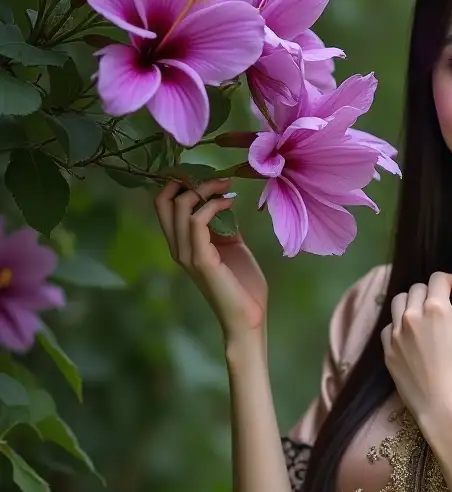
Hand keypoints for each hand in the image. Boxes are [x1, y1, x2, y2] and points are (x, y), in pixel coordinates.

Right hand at [153, 177, 267, 342]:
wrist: (249, 317)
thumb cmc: (243, 285)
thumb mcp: (233, 246)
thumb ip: (224, 226)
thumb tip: (224, 201)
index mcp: (182, 244)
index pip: (164, 205)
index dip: (179, 184)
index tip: (206, 174)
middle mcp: (178, 247)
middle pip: (163, 202)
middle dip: (186, 181)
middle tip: (215, 176)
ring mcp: (186, 254)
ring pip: (180, 207)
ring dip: (204, 189)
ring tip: (226, 186)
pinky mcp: (200, 260)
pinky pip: (197, 222)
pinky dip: (213, 206)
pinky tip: (229, 203)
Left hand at [381, 271, 451, 434]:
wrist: (442, 409)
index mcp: (436, 310)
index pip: (438, 279)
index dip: (451, 280)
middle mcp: (412, 316)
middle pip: (417, 288)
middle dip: (432, 291)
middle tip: (444, 304)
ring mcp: (396, 333)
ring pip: (399, 303)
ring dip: (412, 302)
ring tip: (424, 317)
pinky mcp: (387, 350)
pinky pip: (389, 326)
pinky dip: (400, 324)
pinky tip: (412, 336)